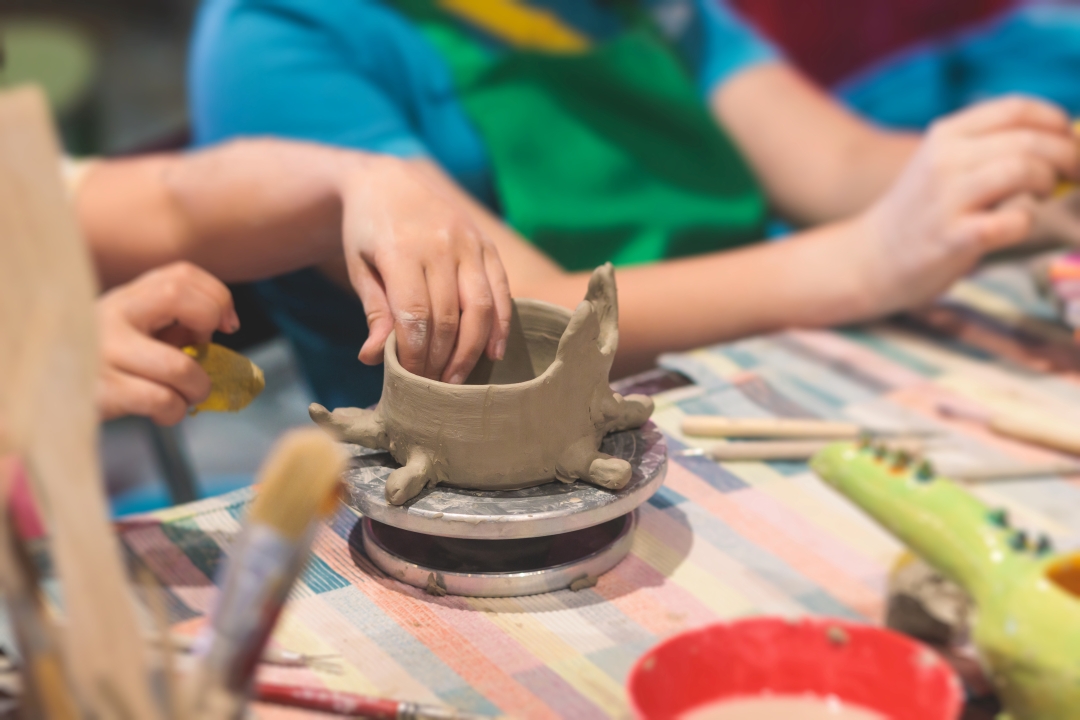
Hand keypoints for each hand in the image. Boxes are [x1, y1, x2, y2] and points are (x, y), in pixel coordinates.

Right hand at [96, 262, 238, 424]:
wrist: (54, 400)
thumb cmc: (110, 368)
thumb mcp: (139, 333)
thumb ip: (176, 322)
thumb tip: (222, 325)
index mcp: (127, 297)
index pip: (182, 274)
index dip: (218, 298)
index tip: (227, 326)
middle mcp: (111, 314)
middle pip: (180, 296)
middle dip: (208, 333)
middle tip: (203, 362)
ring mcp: (103, 351)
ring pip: (180, 367)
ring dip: (197, 389)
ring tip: (186, 397)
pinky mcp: (100, 390)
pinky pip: (161, 399)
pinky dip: (175, 411)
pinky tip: (165, 412)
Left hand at [338, 157, 511, 383]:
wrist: (390, 181)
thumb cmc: (368, 231)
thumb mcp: (359, 267)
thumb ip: (374, 311)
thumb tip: (372, 358)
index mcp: (402, 249)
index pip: (416, 315)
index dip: (416, 353)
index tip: (411, 379)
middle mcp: (441, 244)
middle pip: (450, 316)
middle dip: (443, 359)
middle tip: (435, 389)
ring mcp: (469, 242)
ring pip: (480, 306)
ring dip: (472, 349)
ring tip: (460, 379)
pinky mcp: (486, 244)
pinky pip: (501, 289)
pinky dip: (500, 324)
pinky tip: (493, 351)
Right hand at [853, 96, 1078, 314]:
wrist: (870, 258)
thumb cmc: (921, 213)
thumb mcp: (945, 165)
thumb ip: (992, 148)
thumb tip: (1065, 141)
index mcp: (945, 135)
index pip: (1016, 108)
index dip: (1055, 122)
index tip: (1068, 140)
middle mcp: (944, 160)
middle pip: (1029, 140)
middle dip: (1068, 156)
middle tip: (1074, 174)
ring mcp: (946, 199)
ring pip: (1024, 170)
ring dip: (1047, 183)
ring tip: (1040, 195)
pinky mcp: (952, 238)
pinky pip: (1013, 221)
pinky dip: (1025, 222)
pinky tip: (1011, 226)